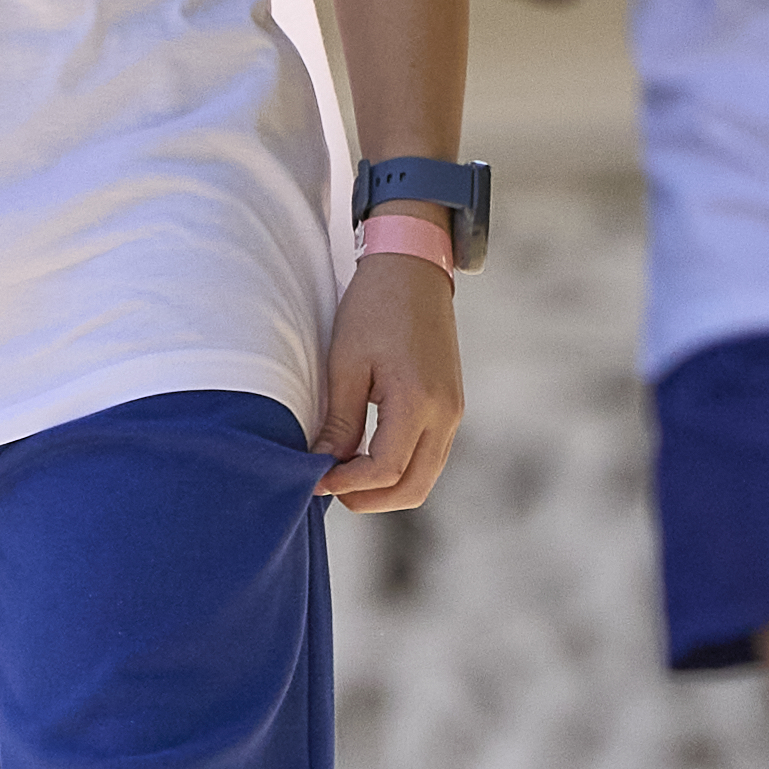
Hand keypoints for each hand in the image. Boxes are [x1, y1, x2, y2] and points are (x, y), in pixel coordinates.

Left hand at [313, 249, 463, 512]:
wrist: (413, 270)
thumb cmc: (375, 307)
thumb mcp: (346, 363)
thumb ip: (340, 421)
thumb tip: (324, 464)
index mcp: (418, 401)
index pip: (385, 470)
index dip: (347, 484)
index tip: (314, 479)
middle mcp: (445, 414)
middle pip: (412, 489)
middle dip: (368, 499)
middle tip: (329, 487)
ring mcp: (453, 413)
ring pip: (424, 478)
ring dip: (384, 487)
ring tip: (343, 472)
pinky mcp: (451, 408)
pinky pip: (429, 457)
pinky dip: (399, 469)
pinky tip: (365, 455)